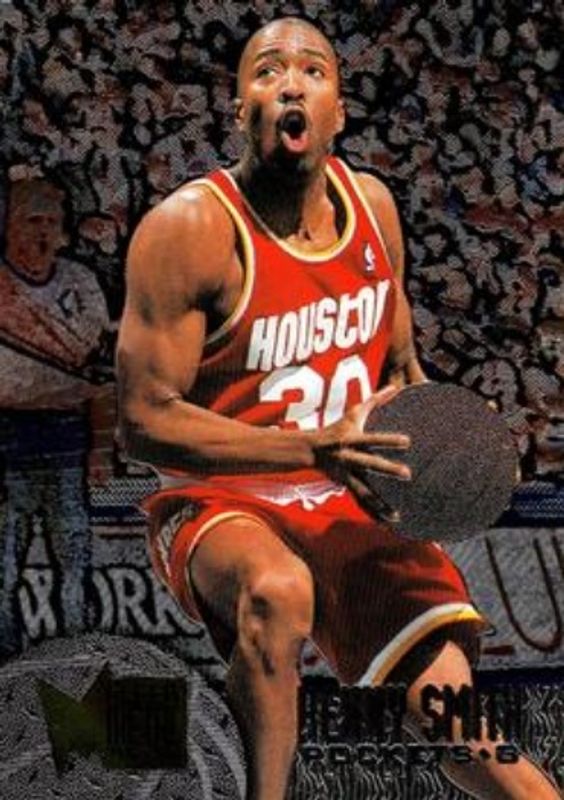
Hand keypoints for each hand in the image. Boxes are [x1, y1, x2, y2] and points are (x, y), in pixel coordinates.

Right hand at [312, 384, 410, 522]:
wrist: (310, 450)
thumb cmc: (337, 428)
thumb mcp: (354, 413)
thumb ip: (375, 400)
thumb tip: (395, 387)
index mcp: (352, 440)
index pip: (373, 439)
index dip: (389, 440)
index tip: (407, 441)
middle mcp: (349, 458)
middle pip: (370, 464)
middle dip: (387, 469)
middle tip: (408, 474)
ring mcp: (347, 475)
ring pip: (365, 491)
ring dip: (380, 503)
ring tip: (397, 514)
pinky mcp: (347, 486)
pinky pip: (362, 501)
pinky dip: (375, 512)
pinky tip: (390, 520)